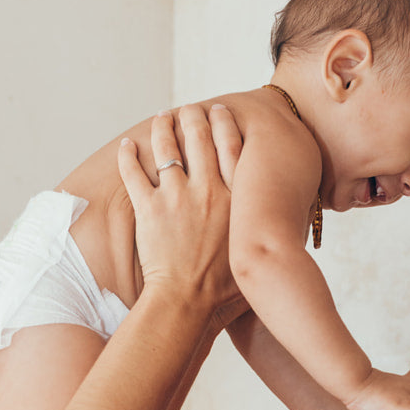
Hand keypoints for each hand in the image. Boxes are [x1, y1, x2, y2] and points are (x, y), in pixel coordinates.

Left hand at [117, 104, 243, 314]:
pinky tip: (127, 146)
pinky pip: (134, 173)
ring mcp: (176, 197)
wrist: (188, 300)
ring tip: (161, 118)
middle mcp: (208, 190)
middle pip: (199, 138)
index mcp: (236, 198)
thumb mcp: (254, 249)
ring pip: (166, 148)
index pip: (231, 144)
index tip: (220, 110)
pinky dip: (128, 156)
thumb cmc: (224, 286)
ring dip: (162, 127)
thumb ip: (262, 227)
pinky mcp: (149, 209)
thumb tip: (282, 222)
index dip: (224, 122)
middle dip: (193, 116)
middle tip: (189, 109)